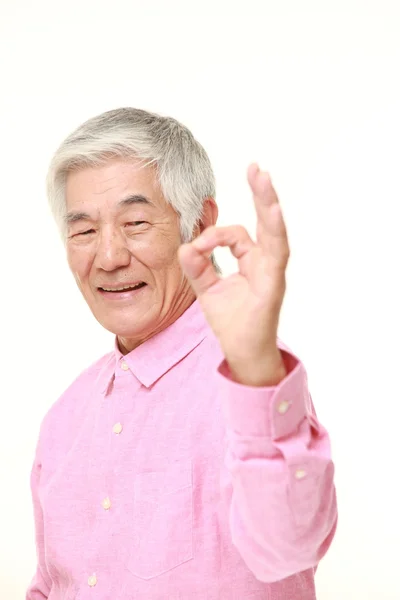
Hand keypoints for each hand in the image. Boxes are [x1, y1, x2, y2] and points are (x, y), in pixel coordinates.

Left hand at [178, 165, 289, 386]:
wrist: (242, 354)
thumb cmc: (232, 323)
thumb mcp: (207, 290)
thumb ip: (197, 268)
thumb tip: (184, 247)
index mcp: (251, 262)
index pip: (236, 235)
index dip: (214, 234)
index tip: (195, 247)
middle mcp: (265, 263)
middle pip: (265, 221)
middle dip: (261, 193)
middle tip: (256, 167)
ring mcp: (272, 272)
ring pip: (274, 232)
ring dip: (269, 203)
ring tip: (263, 177)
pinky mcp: (273, 285)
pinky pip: (276, 254)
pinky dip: (274, 231)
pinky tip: (272, 210)